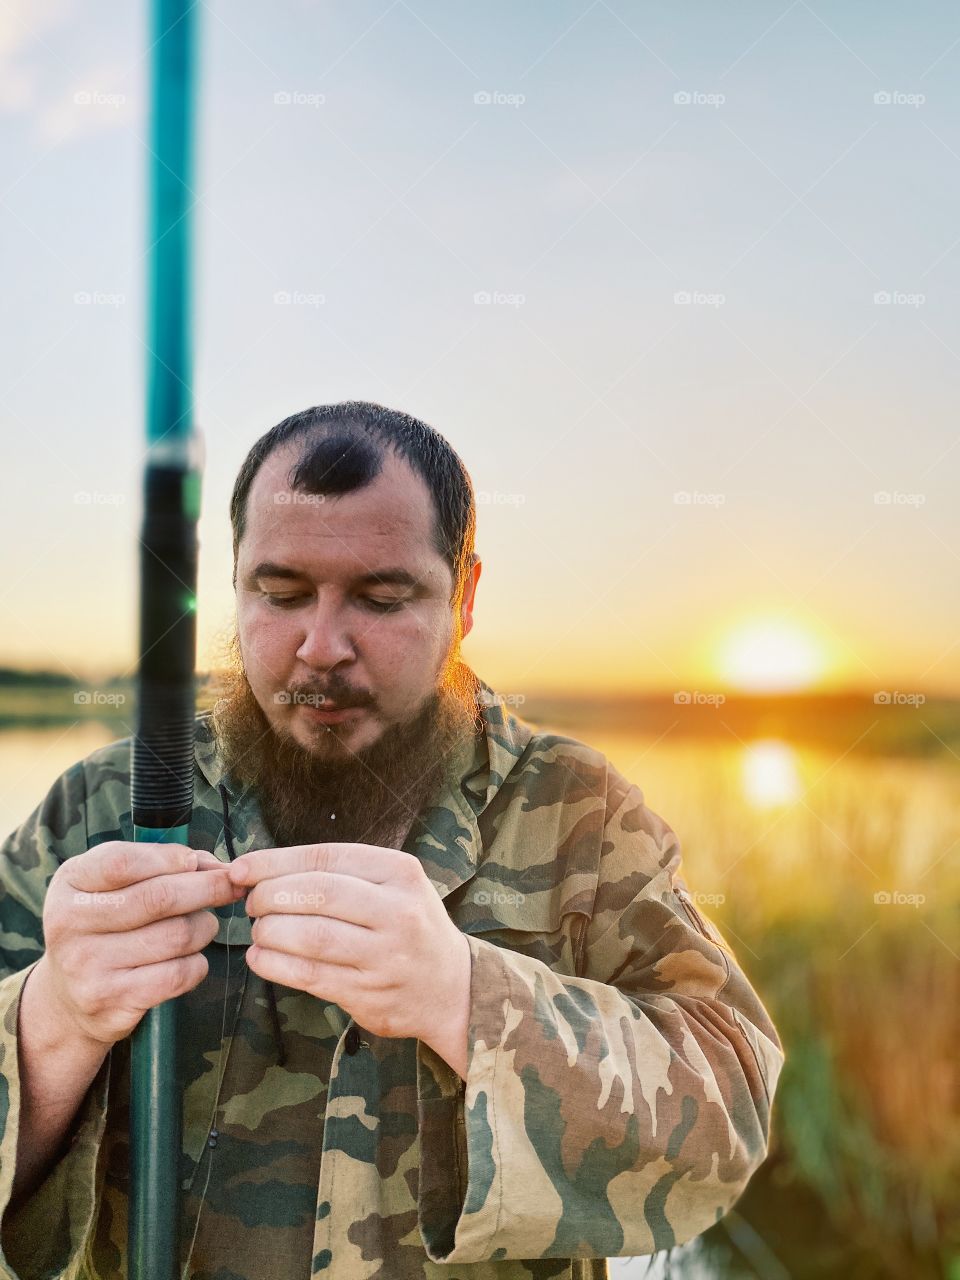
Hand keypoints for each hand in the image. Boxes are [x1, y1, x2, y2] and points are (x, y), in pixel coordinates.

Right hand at [40, 842, 244, 1047]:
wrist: (68, 998)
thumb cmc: (105, 925)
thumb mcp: (113, 885)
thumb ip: (161, 864)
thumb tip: (217, 867)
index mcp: (70, 883)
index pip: (122, 863)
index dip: (169, 859)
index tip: (195, 862)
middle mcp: (70, 923)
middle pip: (159, 898)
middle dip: (207, 888)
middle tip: (231, 887)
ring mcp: (87, 965)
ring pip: (177, 936)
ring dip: (204, 927)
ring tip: (202, 926)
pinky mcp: (111, 1000)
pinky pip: (178, 974)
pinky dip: (197, 963)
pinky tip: (190, 959)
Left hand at [226, 843, 470, 1048]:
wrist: (452, 987)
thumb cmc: (410, 925)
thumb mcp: (393, 884)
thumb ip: (340, 873)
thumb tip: (263, 869)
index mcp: (400, 872)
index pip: (326, 858)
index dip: (275, 862)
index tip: (241, 869)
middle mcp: (397, 911)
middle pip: (317, 894)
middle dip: (270, 896)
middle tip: (252, 902)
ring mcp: (385, 956)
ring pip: (311, 937)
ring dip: (270, 932)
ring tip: (259, 930)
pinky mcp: (369, 994)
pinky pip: (310, 975)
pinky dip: (275, 965)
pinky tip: (261, 957)